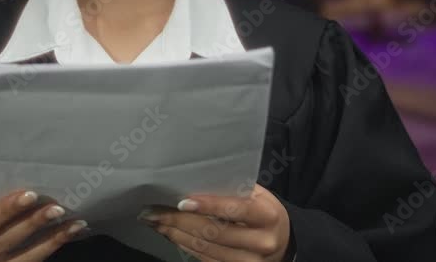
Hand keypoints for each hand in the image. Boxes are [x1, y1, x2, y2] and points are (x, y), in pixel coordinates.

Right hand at [0, 190, 87, 261]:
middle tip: (57, 208)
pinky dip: (52, 248)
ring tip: (75, 224)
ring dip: (52, 240)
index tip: (31, 194)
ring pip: (24, 258)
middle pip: (6, 241)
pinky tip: (69, 235)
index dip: (7, 209)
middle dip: (33, 223)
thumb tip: (21, 183)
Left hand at [139, 184, 290, 261]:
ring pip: (205, 248)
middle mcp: (261, 242)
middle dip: (179, 220)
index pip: (236, 209)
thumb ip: (234, 189)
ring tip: (155, 221)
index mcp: (267, 216)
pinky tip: (169, 234)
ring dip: (175, 234)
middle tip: (153, 211)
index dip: (208, 206)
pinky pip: (204, 259)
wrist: (282, 243)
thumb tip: (193, 181)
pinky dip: (184, 245)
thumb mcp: (258, 195)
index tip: (181, 201)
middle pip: (214, 232)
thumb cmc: (263, 212)